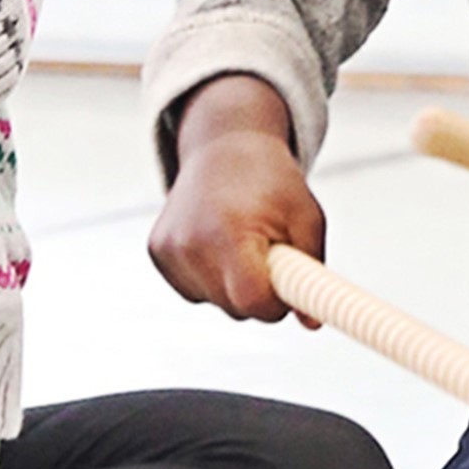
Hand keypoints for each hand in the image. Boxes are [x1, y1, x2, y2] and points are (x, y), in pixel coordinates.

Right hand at [148, 75, 323, 321]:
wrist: (223, 146)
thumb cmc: (269, 180)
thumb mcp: (306, 218)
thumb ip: (311, 272)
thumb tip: (311, 322)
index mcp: (231, 231)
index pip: (253, 301)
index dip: (275, 303)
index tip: (287, 284)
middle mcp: (191, 243)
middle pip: (236, 309)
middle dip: (259, 293)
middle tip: (269, 253)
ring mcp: (169, 249)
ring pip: (215, 302)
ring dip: (234, 286)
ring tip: (241, 242)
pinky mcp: (157, 252)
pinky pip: (194, 290)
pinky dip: (211, 277)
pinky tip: (217, 244)